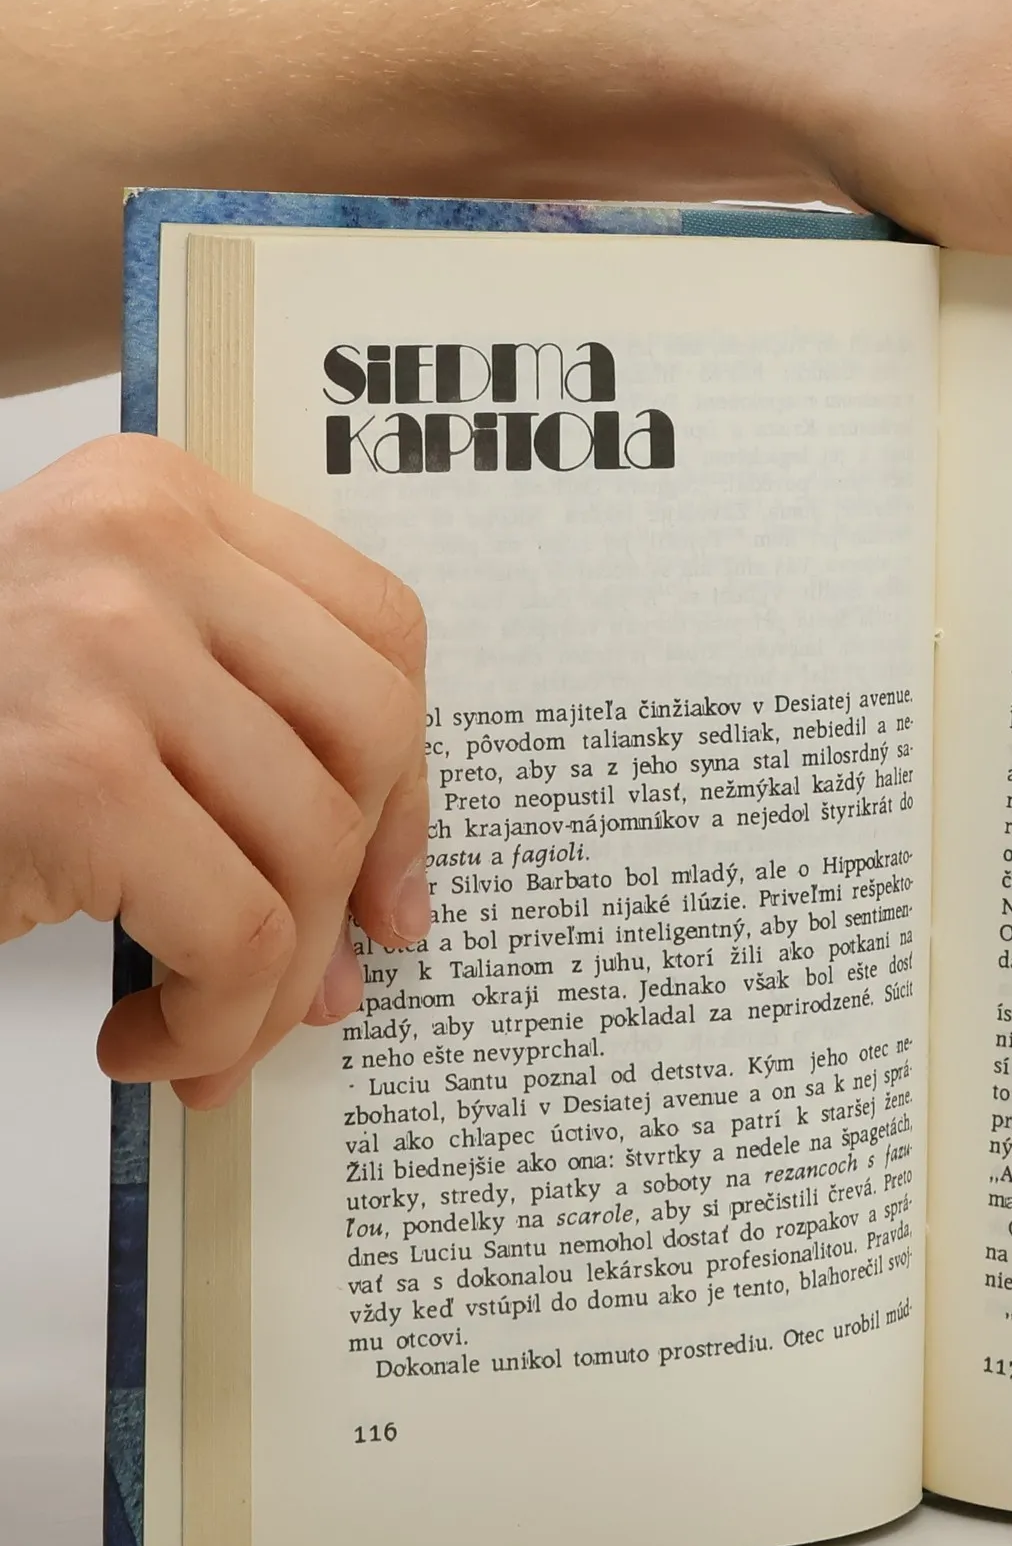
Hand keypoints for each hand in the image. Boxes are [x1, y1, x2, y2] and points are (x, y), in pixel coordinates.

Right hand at [0, 436, 429, 1107]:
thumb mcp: (97, 681)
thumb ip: (238, 738)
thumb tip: (379, 913)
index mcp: (157, 500)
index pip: (380, 633)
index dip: (407, 781)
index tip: (387, 884)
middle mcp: (136, 547)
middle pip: (369, 734)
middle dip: (351, 884)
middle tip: (309, 982)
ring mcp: (101, 651)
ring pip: (309, 847)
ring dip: (272, 985)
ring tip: (208, 1033)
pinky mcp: (69, 774)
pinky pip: (236, 933)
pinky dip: (211, 1022)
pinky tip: (146, 1045)